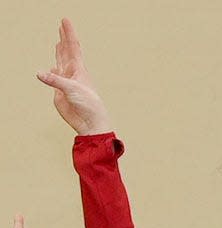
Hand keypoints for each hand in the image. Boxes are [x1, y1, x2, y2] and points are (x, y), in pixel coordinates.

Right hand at [37, 18, 111, 134]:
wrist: (90, 122)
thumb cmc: (88, 104)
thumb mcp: (72, 89)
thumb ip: (55, 80)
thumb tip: (39, 73)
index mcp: (78, 69)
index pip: (72, 46)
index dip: (68, 33)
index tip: (65, 20)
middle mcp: (73, 73)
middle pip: (67, 52)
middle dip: (64, 39)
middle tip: (62, 26)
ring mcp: (66, 82)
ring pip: (61, 62)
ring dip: (60, 52)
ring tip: (59, 43)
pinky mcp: (60, 92)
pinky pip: (54, 78)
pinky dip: (53, 71)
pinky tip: (52, 67)